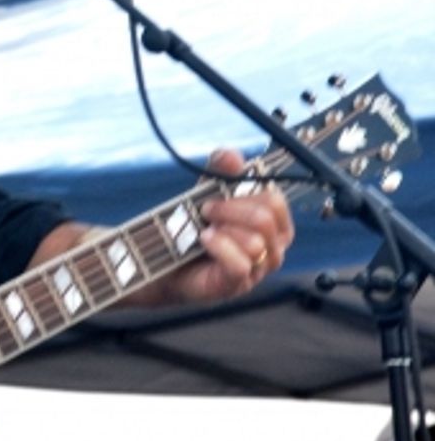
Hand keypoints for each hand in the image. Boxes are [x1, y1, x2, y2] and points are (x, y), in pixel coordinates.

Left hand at [162, 147, 294, 305]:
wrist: (165, 260)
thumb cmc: (195, 227)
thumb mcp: (208, 191)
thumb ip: (221, 170)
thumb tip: (232, 156)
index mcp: (274, 223)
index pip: (275, 201)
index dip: (245, 192)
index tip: (218, 192)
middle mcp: (273, 247)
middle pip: (267, 219)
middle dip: (232, 209)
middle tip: (206, 210)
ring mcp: (258, 269)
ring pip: (256, 242)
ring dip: (224, 229)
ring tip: (203, 229)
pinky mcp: (238, 284)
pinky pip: (241, 264)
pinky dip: (220, 247)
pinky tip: (204, 240)